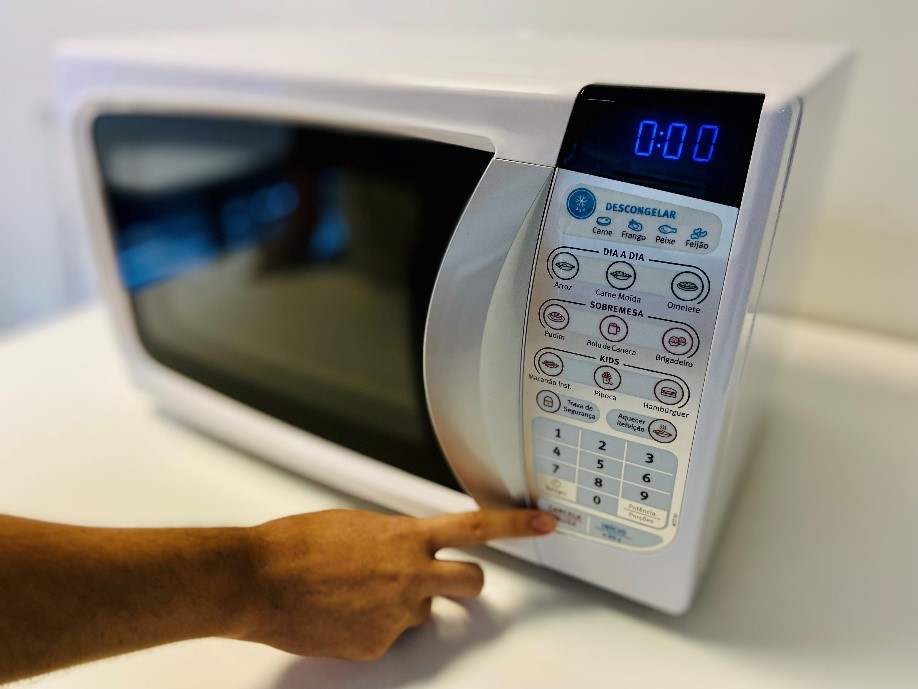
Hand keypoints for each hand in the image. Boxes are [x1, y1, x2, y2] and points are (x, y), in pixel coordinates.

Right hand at [234, 509, 555, 659]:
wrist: (258, 579)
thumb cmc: (297, 545)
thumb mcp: (356, 524)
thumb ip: (393, 537)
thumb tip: (404, 549)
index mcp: (405, 538)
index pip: (476, 527)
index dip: (516, 523)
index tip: (543, 521)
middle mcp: (409, 576)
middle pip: (472, 583)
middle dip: (467, 583)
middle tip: (450, 582)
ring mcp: (396, 615)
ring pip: (422, 613)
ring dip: (403, 605)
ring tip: (358, 594)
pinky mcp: (376, 646)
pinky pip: (388, 637)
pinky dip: (371, 628)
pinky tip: (342, 615)